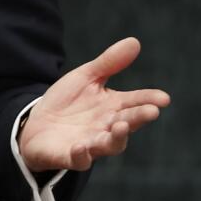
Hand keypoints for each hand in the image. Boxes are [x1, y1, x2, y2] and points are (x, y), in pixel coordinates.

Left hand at [18, 37, 169, 171]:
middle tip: (151, 112)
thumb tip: (135, 41)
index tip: (163, 98)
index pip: (135, 103)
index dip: (149, 100)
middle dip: (138, 118)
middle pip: (127, 124)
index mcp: (113, 107)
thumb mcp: (86, 78)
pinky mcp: (72, 156)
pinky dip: (82, 155)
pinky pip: (79, 159)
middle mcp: (106, 127)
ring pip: (109, 145)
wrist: (36, 125)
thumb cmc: (67, 102)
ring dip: (116, 138)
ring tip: (120, 126)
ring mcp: (91, 143)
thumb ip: (109, 63)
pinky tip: (81, 146)